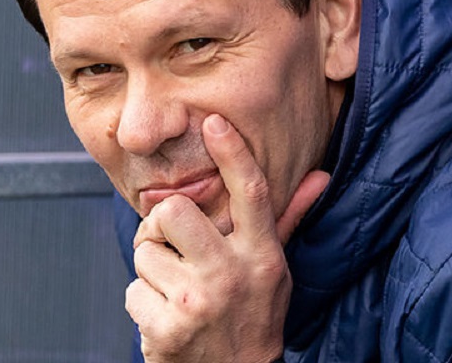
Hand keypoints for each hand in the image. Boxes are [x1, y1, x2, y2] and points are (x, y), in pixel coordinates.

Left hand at [125, 113, 330, 362]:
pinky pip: (132, 290)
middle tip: (174, 246)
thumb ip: (288, 219)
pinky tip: (168, 317)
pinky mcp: (166, 329)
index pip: (252, 192)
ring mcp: (199, 303)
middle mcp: (232, 275)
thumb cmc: (253, 316)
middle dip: (162, 225)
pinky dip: (143, 303)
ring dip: (153, 271)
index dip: (233, 153)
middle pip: (173, 210)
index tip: (213, 122)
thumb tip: (319, 176)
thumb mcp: (275, 270)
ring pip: (145, 251)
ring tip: (177, 291)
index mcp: (262, 255)